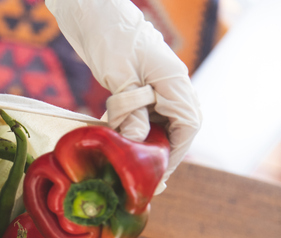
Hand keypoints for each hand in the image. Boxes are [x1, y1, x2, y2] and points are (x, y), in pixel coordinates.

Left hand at [46, 0, 201, 190]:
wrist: (92, 9)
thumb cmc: (109, 34)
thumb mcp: (120, 75)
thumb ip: (131, 110)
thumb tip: (137, 143)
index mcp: (175, 81)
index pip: (187, 126)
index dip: (175, 153)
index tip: (158, 174)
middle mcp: (170, 86)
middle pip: (174, 129)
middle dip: (158, 154)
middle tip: (138, 178)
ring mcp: (154, 86)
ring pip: (155, 124)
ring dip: (139, 143)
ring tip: (122, 163)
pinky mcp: (136, 87)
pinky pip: (139, 115)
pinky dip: (126, 129)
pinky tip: (111, 140)